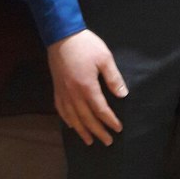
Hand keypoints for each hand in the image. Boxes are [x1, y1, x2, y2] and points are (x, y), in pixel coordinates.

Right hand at [47, 29, 128, 144]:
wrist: (62, 36)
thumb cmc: (86, 45)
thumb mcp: (105, 58)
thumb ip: (113, 78)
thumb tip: (123, 95)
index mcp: (87, 87)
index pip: (101, 110)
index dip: (110, 121)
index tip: (118, 129)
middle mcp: (74, 94)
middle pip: (87, 118)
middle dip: (98, 131)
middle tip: (107, 142)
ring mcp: (63, 93)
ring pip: (73, 118)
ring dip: (82, 131)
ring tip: (90, 141)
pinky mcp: (57, 89)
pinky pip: (61, 110)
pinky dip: (67, 120)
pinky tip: (72, 126)